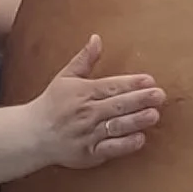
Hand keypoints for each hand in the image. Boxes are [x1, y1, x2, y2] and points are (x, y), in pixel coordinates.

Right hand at [28, 34, 165, 171]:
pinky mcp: (89, 153)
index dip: (131, 83)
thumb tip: (97, 38)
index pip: (110, 86)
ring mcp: (87, 134)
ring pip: (116, 126)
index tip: (149, 80)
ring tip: (154, 115)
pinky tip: (140, 138)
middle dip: (139, 100)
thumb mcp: (65, 77)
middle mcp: (85, 113)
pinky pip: (110, 149)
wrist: (33, 134)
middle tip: (159, 95)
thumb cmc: (52, 104)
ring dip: (136, 121)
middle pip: (117, 105)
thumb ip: (84, 60)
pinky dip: (125, 144)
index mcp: (81, 92)